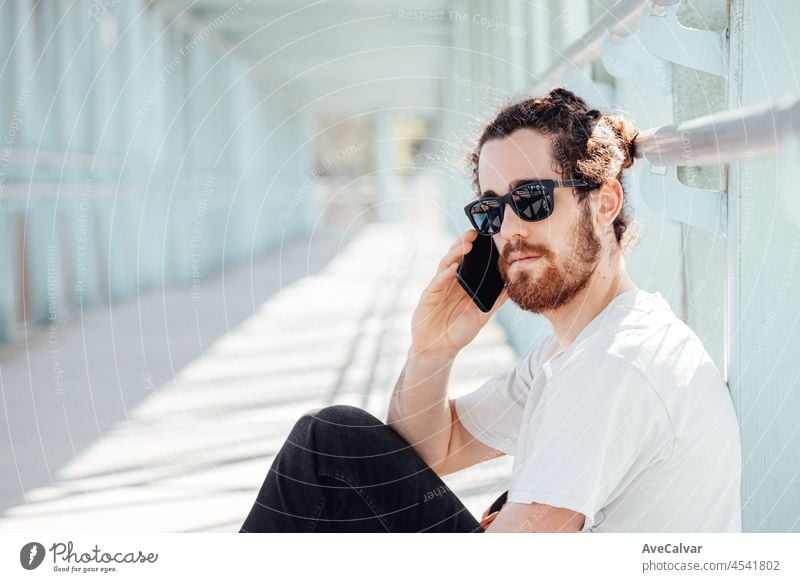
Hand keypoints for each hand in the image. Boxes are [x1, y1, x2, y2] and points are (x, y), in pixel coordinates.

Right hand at [410, 229, 508, 358]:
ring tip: (466, 245)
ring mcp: (439, 287)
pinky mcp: (429, 296)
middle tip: (475, 233)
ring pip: (446, 264)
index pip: (469, 260)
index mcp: (463, 284)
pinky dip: (445, 274)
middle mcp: (450, 281)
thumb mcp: (482, 315)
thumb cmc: (459, 331)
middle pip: (456, 257)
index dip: (476, 248)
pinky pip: (437, 282)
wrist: (440, 350)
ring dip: (455, 253)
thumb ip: (495, 301)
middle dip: (464, 243)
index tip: (487, 236)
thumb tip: (513, 287)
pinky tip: (453, 268)